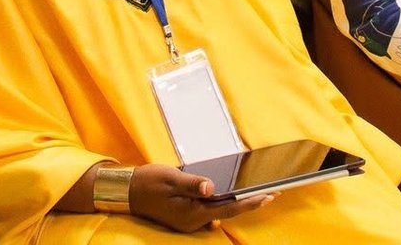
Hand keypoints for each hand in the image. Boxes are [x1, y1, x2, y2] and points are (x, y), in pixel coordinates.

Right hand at [128, 163, 272, 230]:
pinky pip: (209, 211)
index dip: (251, 202)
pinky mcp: (185, 216)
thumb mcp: (171, 178)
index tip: (270, 195)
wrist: (127, 191)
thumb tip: (212, 187)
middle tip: (273, 193)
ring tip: (256, 192)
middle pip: (228, 211)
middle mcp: (193, 221)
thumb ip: (193, 183)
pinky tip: (230, 194)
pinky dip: (222, 203)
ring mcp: (189, 221)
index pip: (229, 208)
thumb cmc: (148, 182)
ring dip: (237, 203)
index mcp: (192, 213)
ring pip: (219, 212)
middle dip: (250, 202)